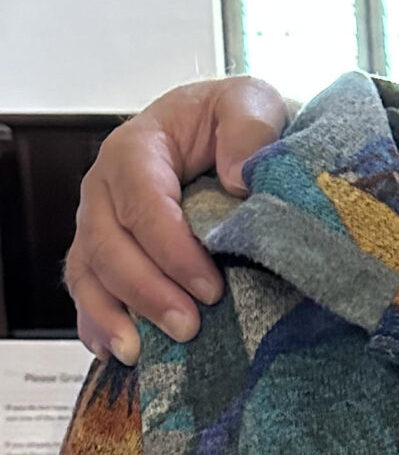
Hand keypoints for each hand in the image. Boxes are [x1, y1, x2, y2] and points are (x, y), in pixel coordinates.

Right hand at [66, 80, 288, 362]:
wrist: (233, 136)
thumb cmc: (236, 121)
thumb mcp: (252, 102)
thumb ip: (250, 126)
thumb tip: (239, 176)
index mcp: (136, 149)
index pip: (142, 202)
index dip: (170, 248)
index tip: (210, 286)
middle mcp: (105, 188)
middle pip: (108, 244)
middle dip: (145, 290)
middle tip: (190, 327)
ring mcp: (100, 222)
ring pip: (89, 272)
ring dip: (113, 315)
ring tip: (141, 352)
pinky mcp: (108, 253)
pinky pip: (89, 289)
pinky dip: (97, 322)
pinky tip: (114, 350)